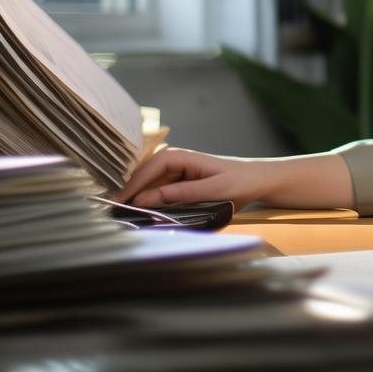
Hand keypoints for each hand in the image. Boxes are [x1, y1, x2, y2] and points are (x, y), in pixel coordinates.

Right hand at [115, 148, 279, 208]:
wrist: (258, 181)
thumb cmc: (241, 182)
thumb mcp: (214, 190)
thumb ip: (182, 193)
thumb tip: (147, 198)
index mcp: (184, 157)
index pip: (151, 167)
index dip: (134, 183)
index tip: (120, 200)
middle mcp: (177, 162)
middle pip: (145, 175)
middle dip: (130, 191)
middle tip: (113, 211)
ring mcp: (178, 173)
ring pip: (150, 185)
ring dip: (137, 197)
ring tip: (122, 214)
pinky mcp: (181, 185)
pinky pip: (159, 192)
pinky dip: (149, 201)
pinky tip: (141, 213)